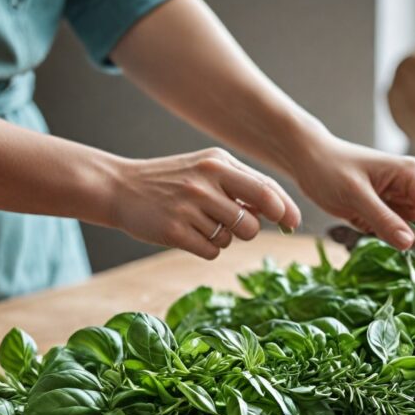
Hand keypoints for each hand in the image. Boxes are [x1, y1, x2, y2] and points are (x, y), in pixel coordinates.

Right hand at [111, 147, 300, 258]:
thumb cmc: (172, 181)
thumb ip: (242, 184)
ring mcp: (189, 207)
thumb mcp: (206, 169)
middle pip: (252, 223)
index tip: (293, 224)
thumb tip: (280, 210)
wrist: (120, 187)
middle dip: (249, 229)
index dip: (285, 211)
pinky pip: (211, 251)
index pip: (266, 191)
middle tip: (229, 222)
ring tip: (201, 223)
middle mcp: (205, 182)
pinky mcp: (174, 231)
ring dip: (223, 238)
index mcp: (218, 163)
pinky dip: (205, 248)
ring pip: (231, 239)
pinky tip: (188, 233)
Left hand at [291, 136, 414, 259]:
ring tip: (414, 258)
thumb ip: (382, 219)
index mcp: (410, 173)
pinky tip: (394, 246)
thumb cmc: (330, 169)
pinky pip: (401, 230)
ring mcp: (400, 198)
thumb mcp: (355, 195)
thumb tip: (409, 243)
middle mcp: (411, 184)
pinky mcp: (388, 210)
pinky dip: (399, 240)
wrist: (309, 161)